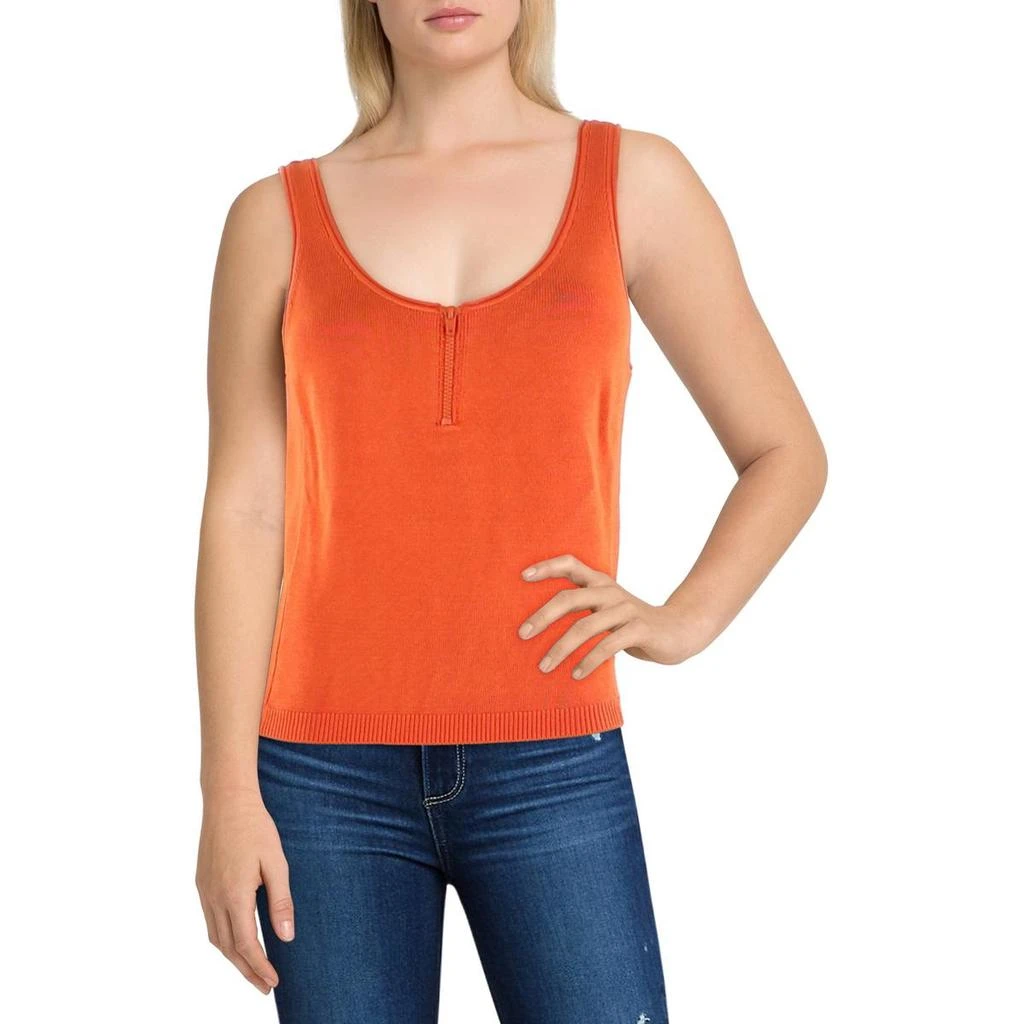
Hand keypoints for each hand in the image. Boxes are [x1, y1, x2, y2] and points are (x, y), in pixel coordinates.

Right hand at [195, 787, 293, 993]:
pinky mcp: (201, 883)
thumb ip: (281, 901)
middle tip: (264, 987)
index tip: (273, 983)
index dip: (259, 967)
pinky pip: (210, 922)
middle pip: (228, 948)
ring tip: (252, 969)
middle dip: (246, 970)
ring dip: (233, 958)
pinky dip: (223, 939)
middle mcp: (214, 898)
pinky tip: (235, 940)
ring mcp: (204, 891)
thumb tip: (286, 938)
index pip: (245, 944)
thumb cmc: (256, 827)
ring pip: (215, 938)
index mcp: (234, 895)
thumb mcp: (276, 862)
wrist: (227, 800)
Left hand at [518, 553, 708, 677]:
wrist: (680, 631)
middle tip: (522, 634)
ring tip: (544, 666)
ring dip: (561, 648)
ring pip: (585, 626)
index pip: (570, 564)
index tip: (522, 576)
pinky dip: (589, 661)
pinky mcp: (640, 629)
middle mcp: (610, 591)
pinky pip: (608, 645)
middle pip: (569, 598)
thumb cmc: (633, 624)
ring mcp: (626, 609)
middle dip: (542, 616)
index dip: (546, 567)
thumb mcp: (607, 611)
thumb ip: (583, 611)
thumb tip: (539, 626)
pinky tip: (576, 675)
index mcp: (600, 583)